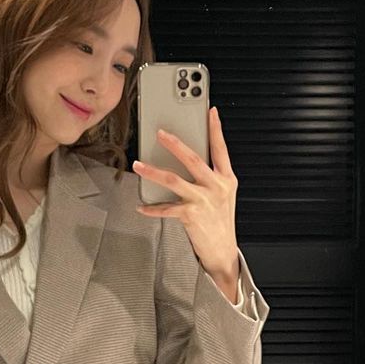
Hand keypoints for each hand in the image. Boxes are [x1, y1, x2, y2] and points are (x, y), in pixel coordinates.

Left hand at [132, 106, 239, 282]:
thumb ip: (211, 176)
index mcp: (226, 179)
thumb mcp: (223, 195)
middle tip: (159, 133)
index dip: (216, 129)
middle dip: (174, 143)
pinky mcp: (192, 215)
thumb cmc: (219, 221)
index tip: (210, 111)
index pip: (221, 149)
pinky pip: (166, 208)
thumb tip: (188, 158)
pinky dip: (151, 207)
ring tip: (138, 165)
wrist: (223, 251)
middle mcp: (217, 187)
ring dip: (152, 171)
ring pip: (174, 180)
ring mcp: (205, 200)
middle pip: (192, 159)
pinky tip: (141, 206)